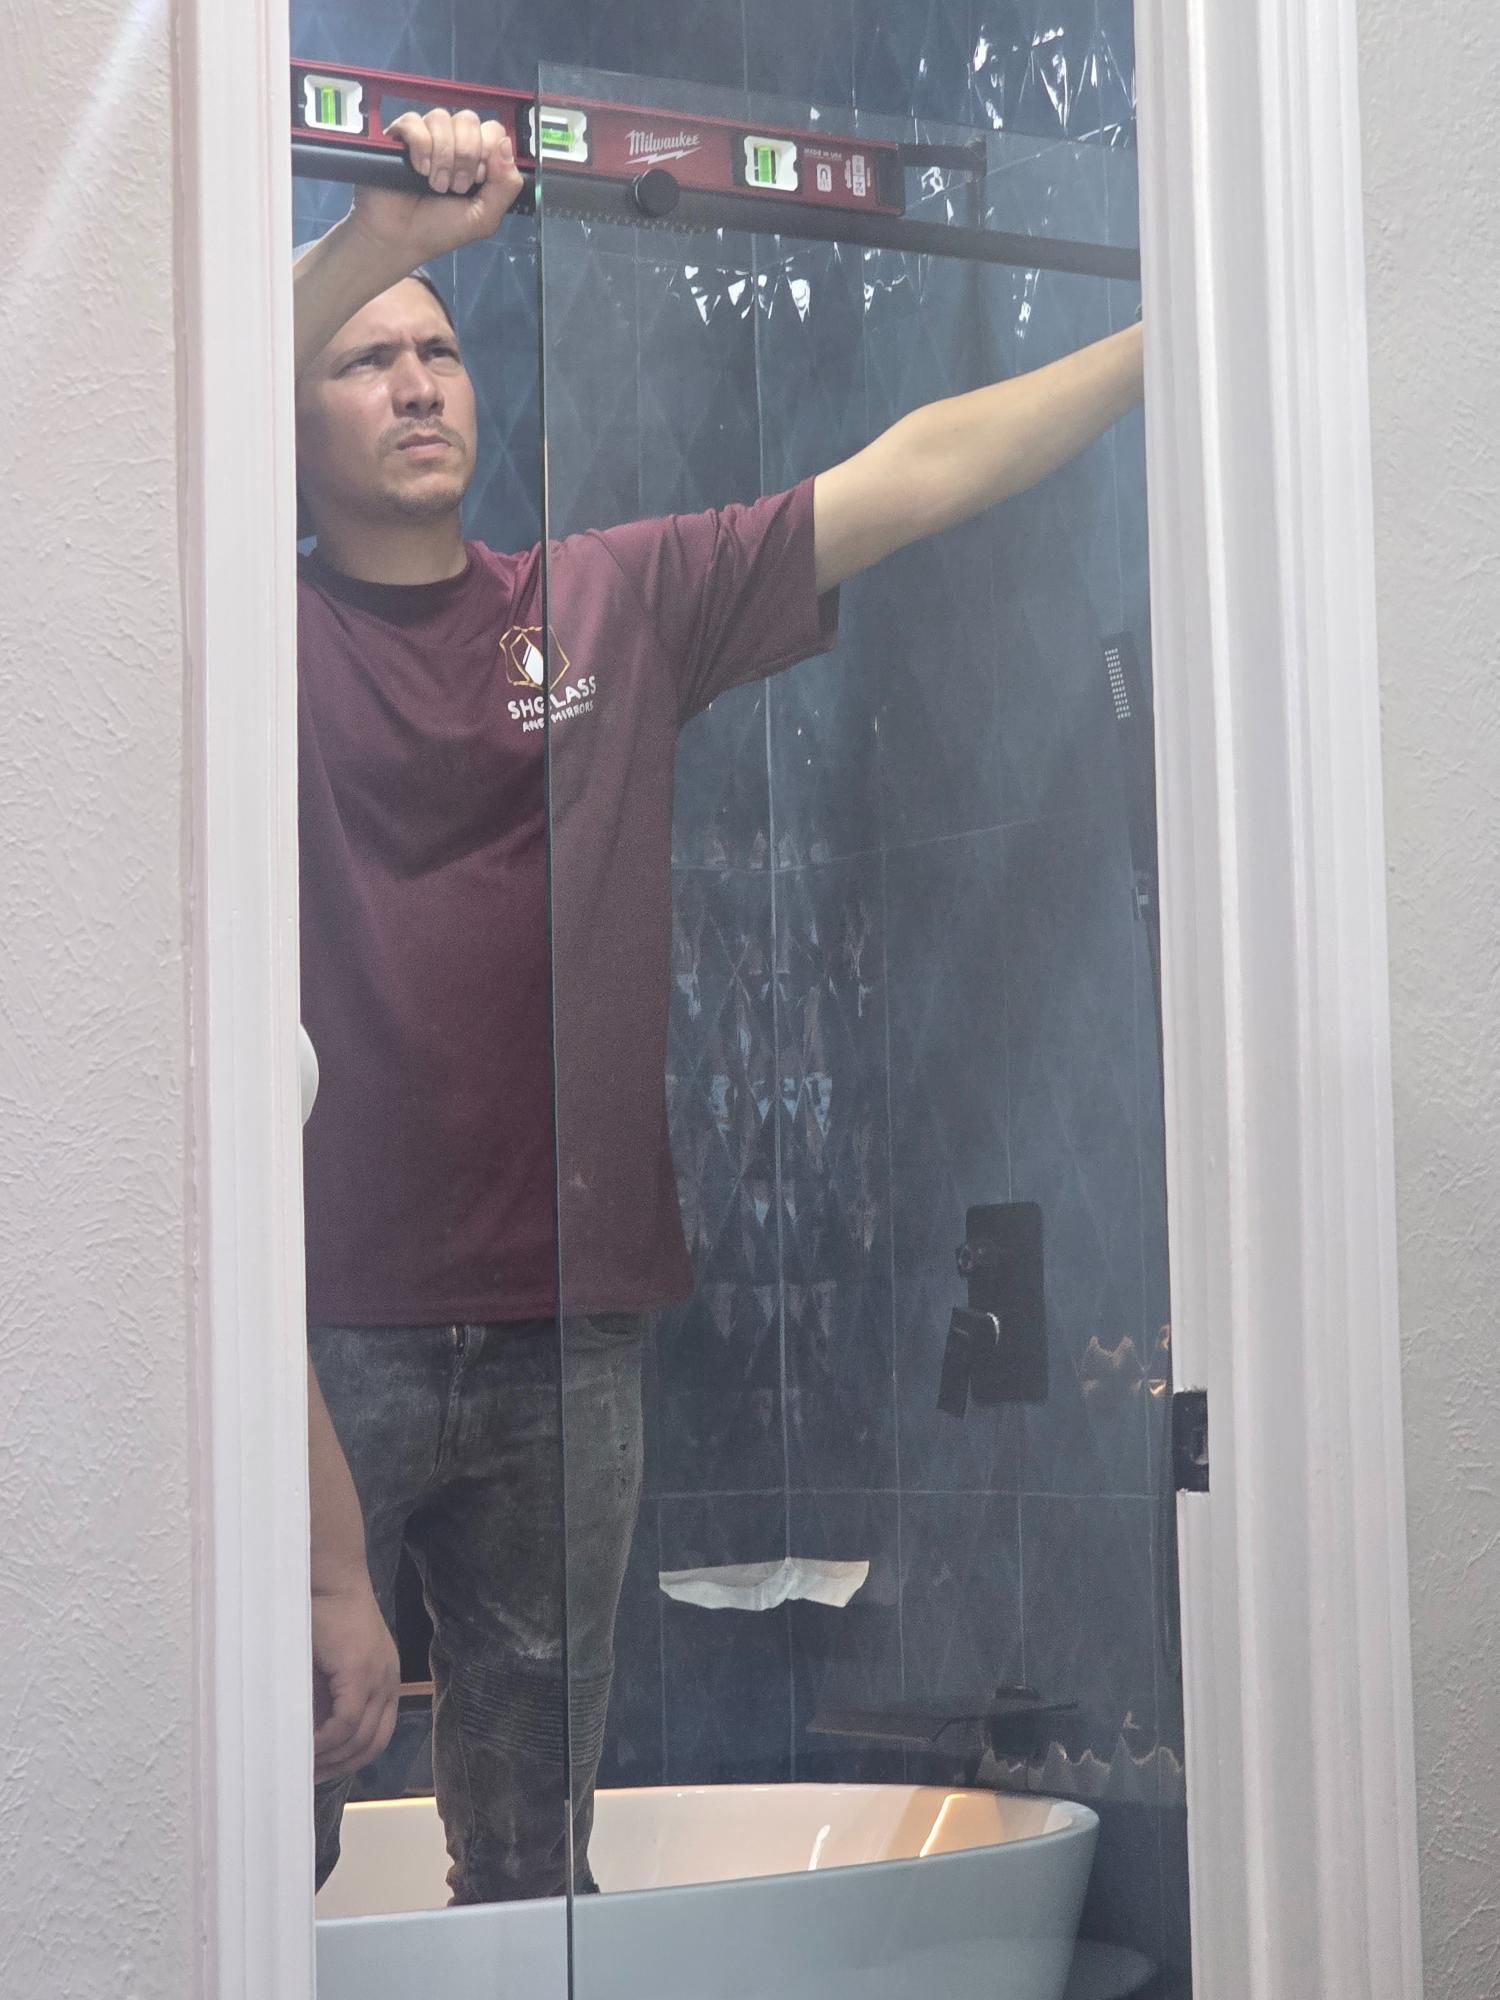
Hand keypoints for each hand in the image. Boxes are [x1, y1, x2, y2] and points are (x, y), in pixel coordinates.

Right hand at [311, 1578, 400, 1782]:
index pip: (376, 1736)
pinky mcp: (361, 1671)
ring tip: (302, 1767)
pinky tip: (304, 1747)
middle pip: (372, 1744)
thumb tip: (305, 1737)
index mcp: (384, 1681)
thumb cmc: (320, 1616)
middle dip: (340, 1767)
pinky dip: (326, 1741)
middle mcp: (388, 1683)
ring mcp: (379, 1677)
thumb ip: (324, 1698)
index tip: (319, 1772)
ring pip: (360, 1738)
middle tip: (307, 1778)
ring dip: (331, 1759)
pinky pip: (346, 1722)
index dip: (349, 1760)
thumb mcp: (325, 1666)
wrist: (328, 1577)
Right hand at [350, 108, 524, 269]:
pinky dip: (421, 147)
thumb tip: (506, 145)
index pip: (493, 130)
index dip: (487, 152)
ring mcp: (427, 135)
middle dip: (466, 156)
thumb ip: (506, 186)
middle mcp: (453, 142)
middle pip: (469, 120)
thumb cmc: (441, 229)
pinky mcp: (400, 135)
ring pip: (442, 118)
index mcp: (477, 157)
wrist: (402, 239)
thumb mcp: (484, 217)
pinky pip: (414, 122)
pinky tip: (419, 170)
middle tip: (455, 186)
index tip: (477, 180)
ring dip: (443, 156)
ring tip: (435, 184)